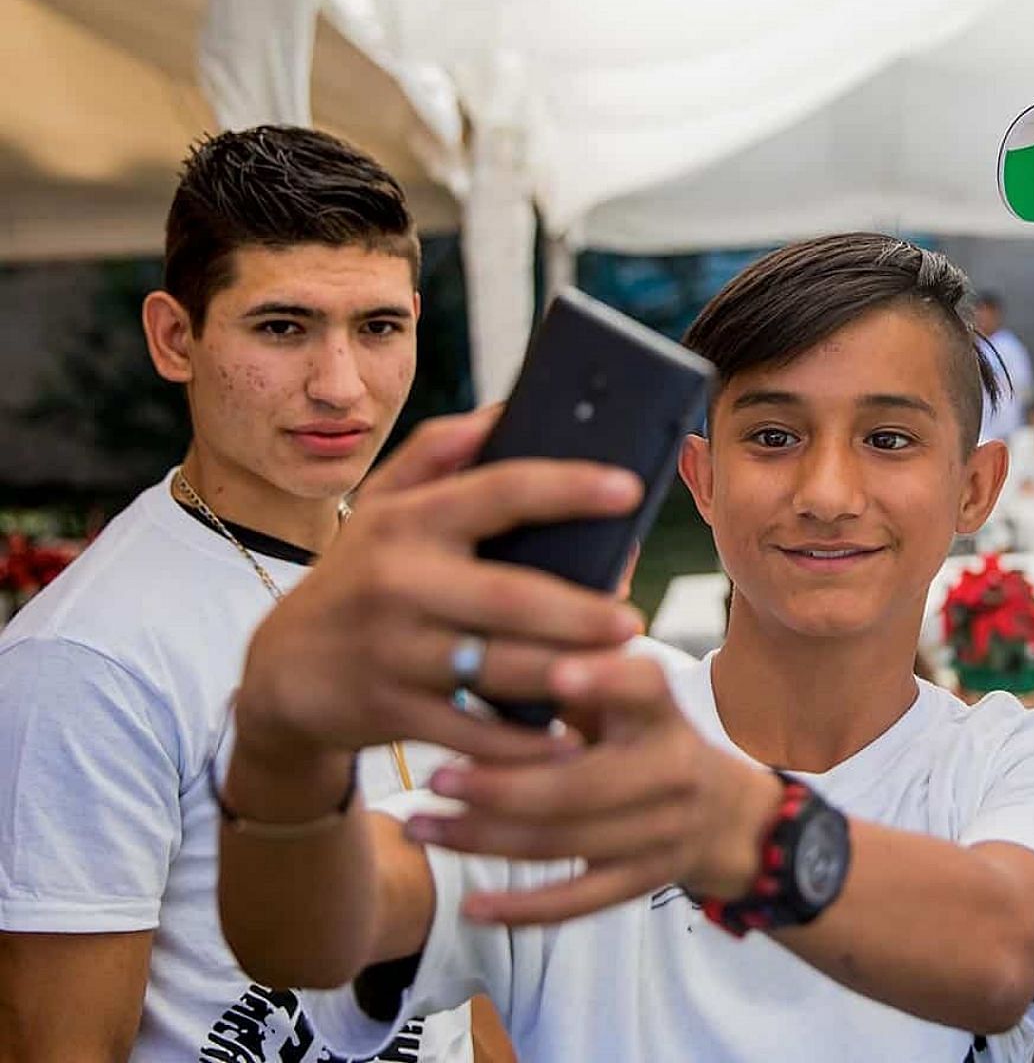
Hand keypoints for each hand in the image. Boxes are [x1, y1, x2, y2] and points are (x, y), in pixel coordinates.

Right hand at [232, 408, 647, 770]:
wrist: (280, 671)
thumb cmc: (361, 575)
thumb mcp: (382, 506)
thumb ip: (439, 451)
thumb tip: (507, 408)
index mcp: (409, 520)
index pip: (499, 492)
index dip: (568, 487)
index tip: (629, 489)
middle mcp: (398, 581)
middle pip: (510, 597)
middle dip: (579, 611)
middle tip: (634, 619)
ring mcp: (393, 651)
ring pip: (495, 667)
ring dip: (562, 673)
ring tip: (617, 668)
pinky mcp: (391, 711)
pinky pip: (471, 731)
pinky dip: (522, 744)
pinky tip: (567, 741)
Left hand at [402, 649, 785, 925]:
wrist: (729, 817)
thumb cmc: (650, 739)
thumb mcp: (630, 702)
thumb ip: (575, 679)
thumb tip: (481, 657)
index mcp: (664, 712)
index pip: (644, 688)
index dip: (603, 680)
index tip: (556, 672)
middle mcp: (670, 770)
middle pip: (579, 785)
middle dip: (499, 785)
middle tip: (434, 779)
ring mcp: (660, 832)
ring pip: (562, 843)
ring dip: (483, 839)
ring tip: (420, 828)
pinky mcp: (642, 881)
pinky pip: (576, 903)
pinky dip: (521, 908)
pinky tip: (471, 905)